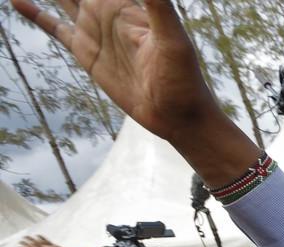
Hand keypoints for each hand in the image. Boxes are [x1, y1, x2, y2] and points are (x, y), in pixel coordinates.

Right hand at [13, 0, 259, 184]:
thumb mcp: (172, 38)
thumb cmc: (183, 78)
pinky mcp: (85, 52)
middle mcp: (109, 12)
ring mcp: (96, 31)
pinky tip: (17, 0)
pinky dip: (36, 14)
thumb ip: (157, 4)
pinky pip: (55, 27)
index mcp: (128, 5)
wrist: (178, 116)